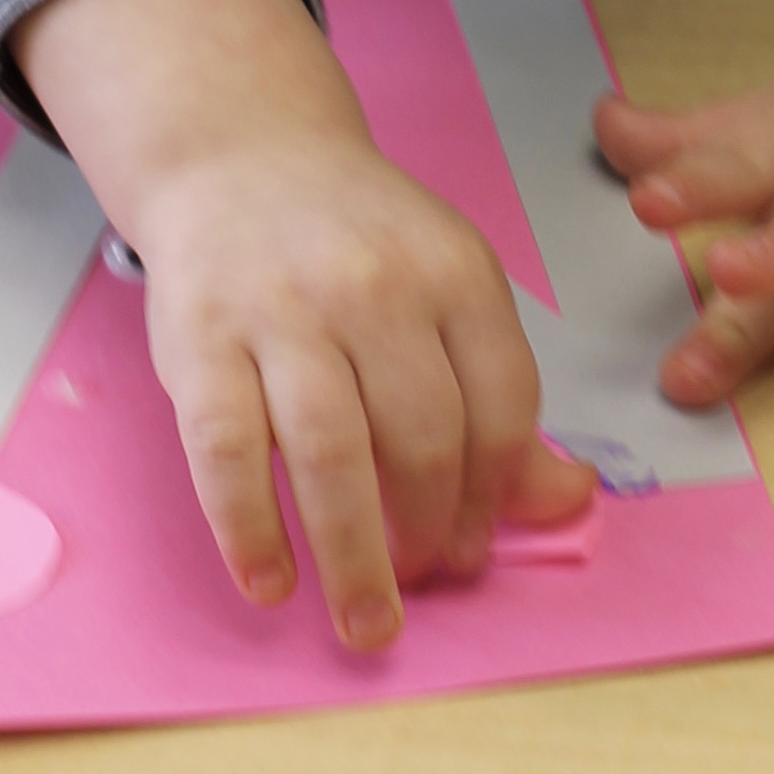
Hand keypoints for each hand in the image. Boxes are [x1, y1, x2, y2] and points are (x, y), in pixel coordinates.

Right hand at [16, 0, 594, 650]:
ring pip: (333, 451)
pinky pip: (227, 449)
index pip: (502, 402)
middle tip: (419, 582)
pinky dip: (249, 528)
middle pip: (424, 435)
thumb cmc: (356, 243)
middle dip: (430, 532)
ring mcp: (284, 308)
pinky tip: (271, 580)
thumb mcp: (447, 287)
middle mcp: (374, 284)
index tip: (473, 547)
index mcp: (452, 269)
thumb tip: (571, 500)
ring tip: (367, 620)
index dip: (495, 492)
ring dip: (355, 556)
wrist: (240, 154)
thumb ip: (500, 395)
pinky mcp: (202, 336)